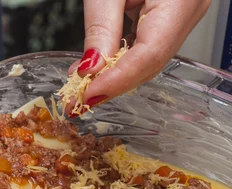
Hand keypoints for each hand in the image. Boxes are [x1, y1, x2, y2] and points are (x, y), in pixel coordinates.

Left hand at [70, 0, 210, 108]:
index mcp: (181, 0)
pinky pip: (146, 44)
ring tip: (80, 89)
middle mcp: (189, 9)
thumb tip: (90, 70)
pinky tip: (96, 69)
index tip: (85, 98)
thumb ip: (101, 27)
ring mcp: (182, 12)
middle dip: (111, 86)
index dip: (115, 82)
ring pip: (147, 58)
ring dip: (112, 76)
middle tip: (76, 102)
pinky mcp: (169, 12)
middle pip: (149, 62)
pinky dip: (119, 59)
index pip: (149, 56)